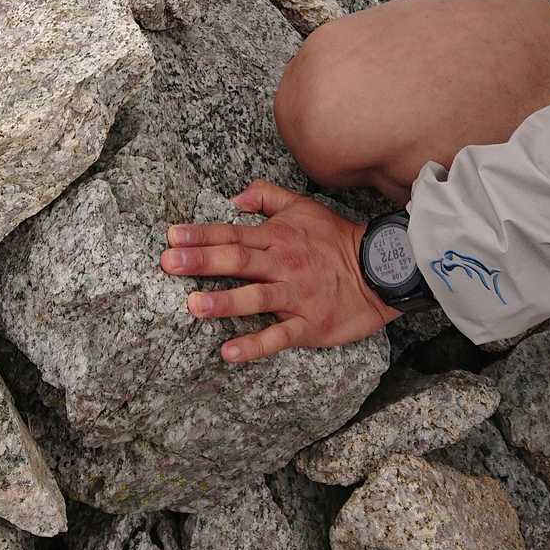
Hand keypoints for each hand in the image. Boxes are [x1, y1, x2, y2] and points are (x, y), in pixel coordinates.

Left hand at [160, 179, 397, 363]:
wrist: (381, 269)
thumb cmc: (336, 239)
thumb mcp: (303, 207)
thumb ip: (267, 196)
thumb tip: (235, 198)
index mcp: (278, 237)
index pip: (233, 234)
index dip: (201, 235)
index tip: (172, 237)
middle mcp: (283, 264)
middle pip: (238, 262)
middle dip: (201, 262)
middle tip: (169, 264)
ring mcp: (295, 296)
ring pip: (256, 299)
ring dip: (224, 302)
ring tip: (193, 306)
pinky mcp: (309, 324)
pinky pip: (279, 336)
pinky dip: (254, 345)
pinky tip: (229, 352)